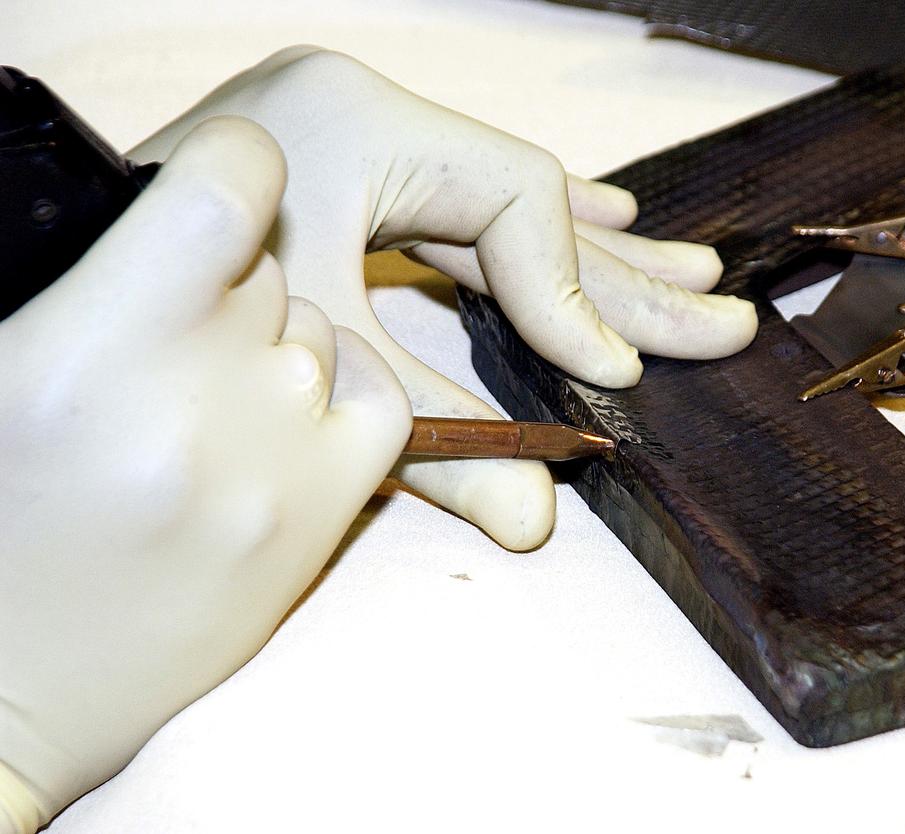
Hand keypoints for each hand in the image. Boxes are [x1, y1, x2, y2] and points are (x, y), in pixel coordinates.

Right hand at [0, 117, 409, 831]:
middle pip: (271, 268)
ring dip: (281, 347)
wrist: (9, 694)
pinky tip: (289, 426)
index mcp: (91, 343)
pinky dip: (350, 393)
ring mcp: (275, 460)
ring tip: (211, 412)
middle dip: (232, 286)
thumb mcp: (7, 375)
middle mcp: (199, 395)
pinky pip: (385, 403)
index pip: (227, 187)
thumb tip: (173, 221)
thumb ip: (92, 289)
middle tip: (176, 351)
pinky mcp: (320, 522)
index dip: (236, 167)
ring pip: (325, 334)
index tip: (223, 187)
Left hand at [130, 47, 757, 549]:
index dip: (572, 295)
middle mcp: (367, 116)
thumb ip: (437, 438)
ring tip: (689, 280)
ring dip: (600, 253)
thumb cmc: (172, 310)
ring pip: (509, 208)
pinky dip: (535, 236)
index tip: (611, 374)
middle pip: (535, 205)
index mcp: (357, 123)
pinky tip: (606, 228)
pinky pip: (467, 208)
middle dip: (628, 276)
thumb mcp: (323, 370)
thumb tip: (537, 526)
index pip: (513, 201)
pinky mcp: (352, 175)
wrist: (57, 273)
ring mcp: (359, 142)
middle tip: (718, 318)